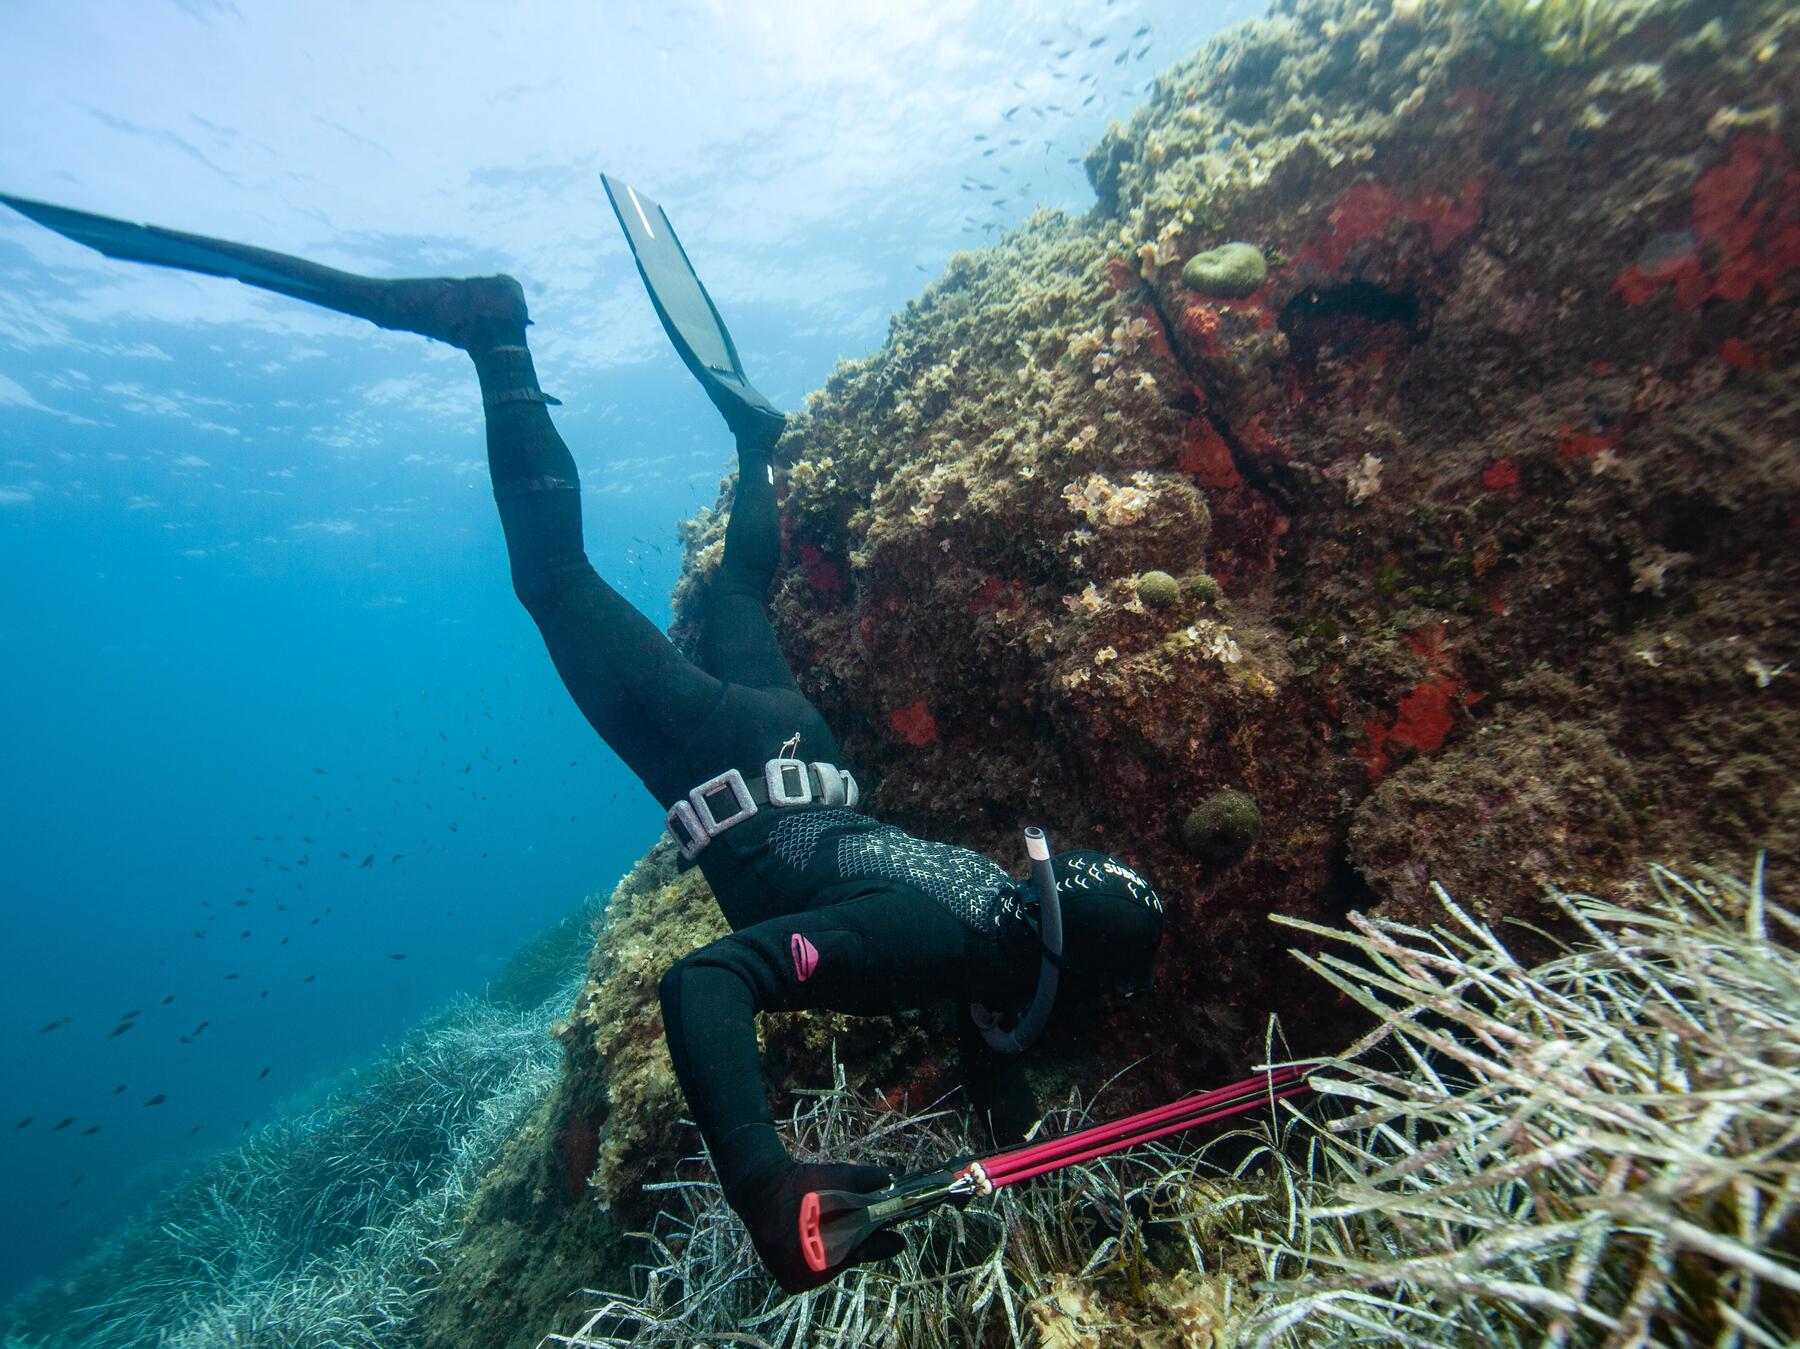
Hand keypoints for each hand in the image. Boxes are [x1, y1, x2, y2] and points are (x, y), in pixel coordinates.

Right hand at [733, 1158, 901, 1294]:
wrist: (759, 1189)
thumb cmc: (802, 1183)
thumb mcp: (837, 1177)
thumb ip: (869, 1179)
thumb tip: (898, 1171)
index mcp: (821, 1246)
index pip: (862, 1250)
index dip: (882, 1243)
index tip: (899, 1240)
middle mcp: (809, 1272)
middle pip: (848, 1259)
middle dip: (858, 1243)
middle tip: (866, 1226)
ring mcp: (799, 1281)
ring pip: (833, 1267)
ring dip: (838, 1250)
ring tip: (834, 1227)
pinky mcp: (790, 1284)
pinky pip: (817, 1273)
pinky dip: (821, 1258)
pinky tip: (818, 1238)